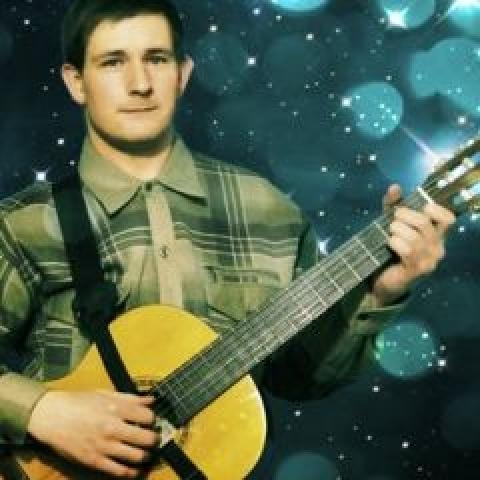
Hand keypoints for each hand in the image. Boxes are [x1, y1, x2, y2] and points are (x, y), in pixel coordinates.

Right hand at [27, 390, 156, 477]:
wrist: (52, 417)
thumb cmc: (79, 402)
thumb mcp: (105, 394)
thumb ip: (130, 398)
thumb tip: (151, 399)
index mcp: (116, 408)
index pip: (148, 417)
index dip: (152, 420)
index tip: (150, 422)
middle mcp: (113, 427)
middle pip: (147, 438)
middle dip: (155, 440)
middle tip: (154, 439)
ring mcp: (104, 446)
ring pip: (137, 456)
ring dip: (146, 456)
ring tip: (146, 453)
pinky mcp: (94, 461)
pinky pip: (119, 471)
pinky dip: (132, 473)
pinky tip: (136, 470)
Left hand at [371, 184, 455, 306]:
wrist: (384, 279)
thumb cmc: (391, 249)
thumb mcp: (391, 223)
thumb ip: (393, 205)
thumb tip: (394, 186)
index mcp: (437, 235)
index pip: (448, 218)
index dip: (435, 209)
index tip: (420, 207)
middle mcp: (438, 248)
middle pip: (424, 223)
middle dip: (404, 216)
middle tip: (393, 218)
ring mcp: (429, 260)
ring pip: (414, 237)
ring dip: (396, 230)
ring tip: (390, 232)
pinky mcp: (417, 270)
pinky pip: (407, 250)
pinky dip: (394, 242)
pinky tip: (389, 244)